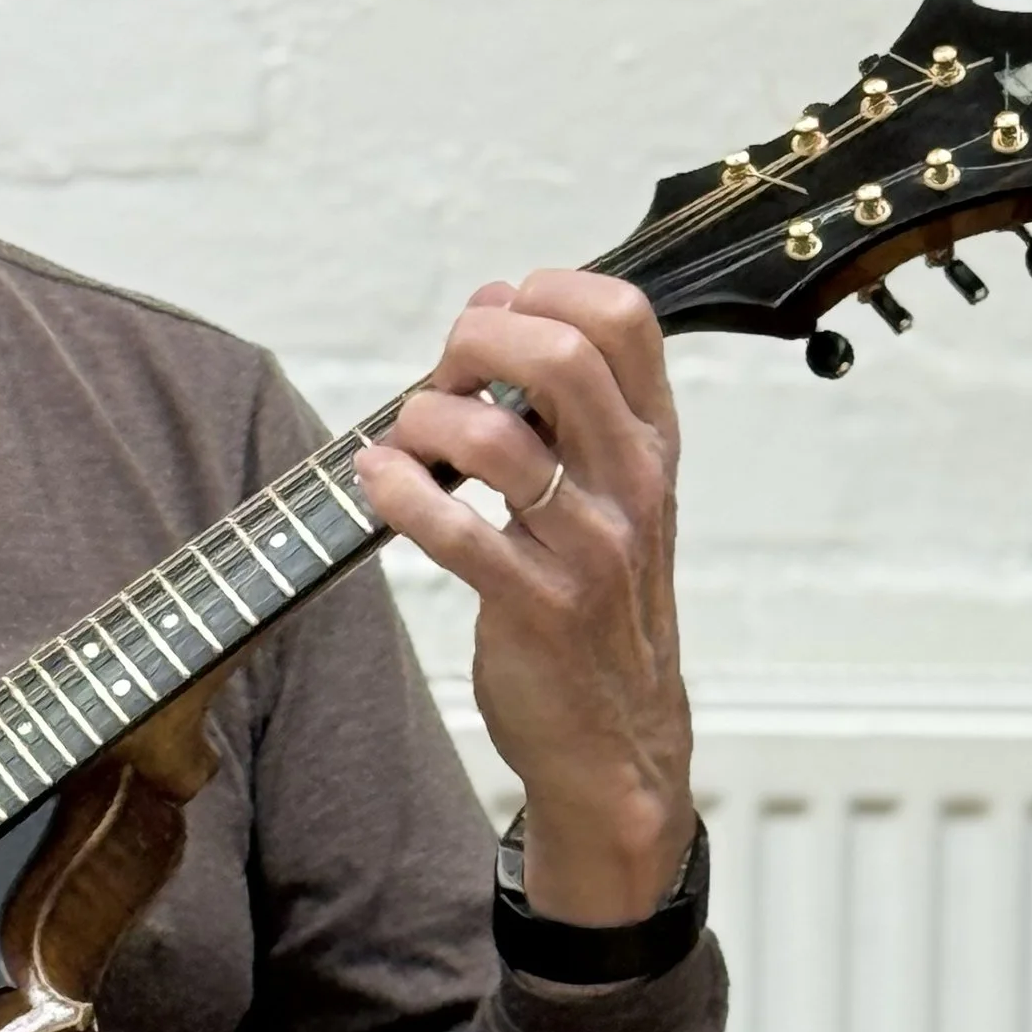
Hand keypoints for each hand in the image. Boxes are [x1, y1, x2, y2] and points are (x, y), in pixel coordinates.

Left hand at [354, 270, 694, 925]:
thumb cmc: (596, 606)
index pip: (625, 317)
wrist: (615, 742)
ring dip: (426, 418)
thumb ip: (565, 409)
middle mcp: (633, 485)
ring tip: (404, 437)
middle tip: (440, 370)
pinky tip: (378, 480)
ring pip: (498, 438)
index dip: (545, 289)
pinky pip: (456, 532)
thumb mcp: (609, 495)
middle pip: (561, 355)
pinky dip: (399, 492)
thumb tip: (495, 308)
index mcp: (653, 443)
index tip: (494, 314)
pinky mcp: (539, 608)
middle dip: (475, 338)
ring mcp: (591, 548)